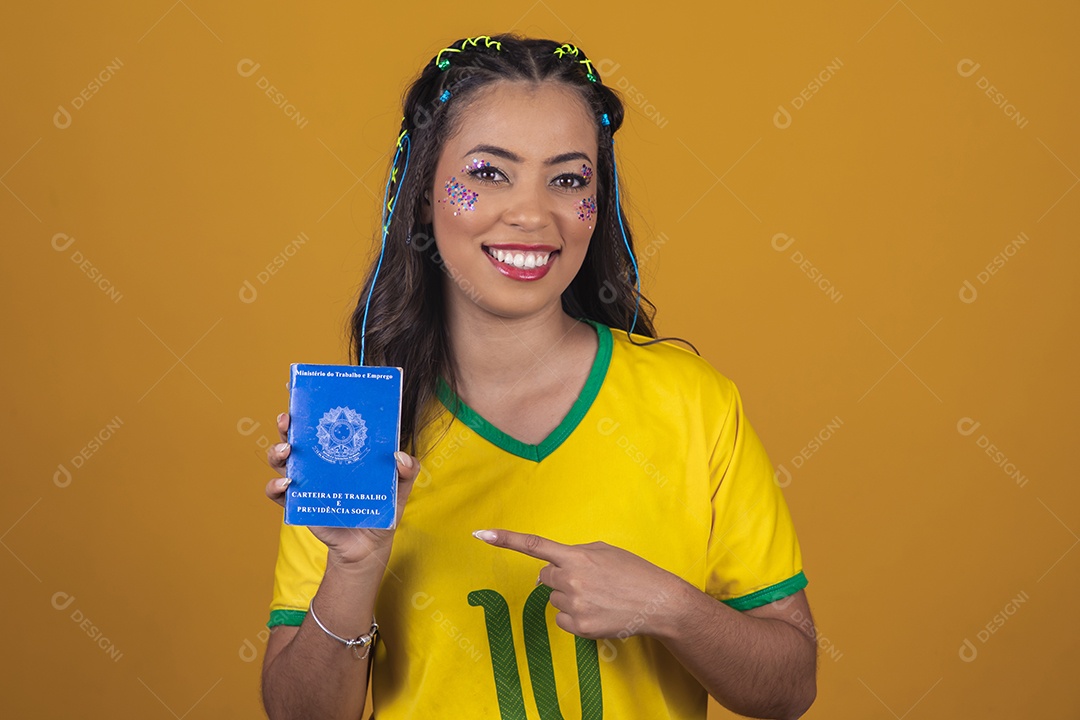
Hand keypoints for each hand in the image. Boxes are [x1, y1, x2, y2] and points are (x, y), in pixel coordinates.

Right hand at [265, 411, 420, 565]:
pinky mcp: (298, 502)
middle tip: (287, 419)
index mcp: (338, 449)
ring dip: (277, 451)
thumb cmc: (381, 508)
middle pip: (294, 435)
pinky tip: (286, 484)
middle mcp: (317, 460)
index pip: (321, 422)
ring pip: (280, 460)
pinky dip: (275, 487)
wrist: (368, 544)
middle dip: (286, 424)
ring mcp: (305, 480)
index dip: (308, 406)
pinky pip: (277, 494)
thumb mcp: (399, 487)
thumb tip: (399, 456)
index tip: (300, 391)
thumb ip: (406, 470)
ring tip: (287, 450)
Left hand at [473, 529, 684, 639]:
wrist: (657, 602)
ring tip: (598, 596)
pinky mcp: (578, 627)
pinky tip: (596, 611)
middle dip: (558, 577)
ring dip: (569, 597)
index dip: (505, 539)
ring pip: (554, 599)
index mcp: (575, 556)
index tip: (480, 535)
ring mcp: (573, 605)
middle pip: (544, 577)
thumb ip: (575, 554)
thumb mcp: (604, 551)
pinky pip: (562, 619)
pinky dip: (574, 616)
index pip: (534, 545)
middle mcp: (570, 580)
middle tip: (586, 580)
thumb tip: (553, 567)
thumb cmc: (633, 572)